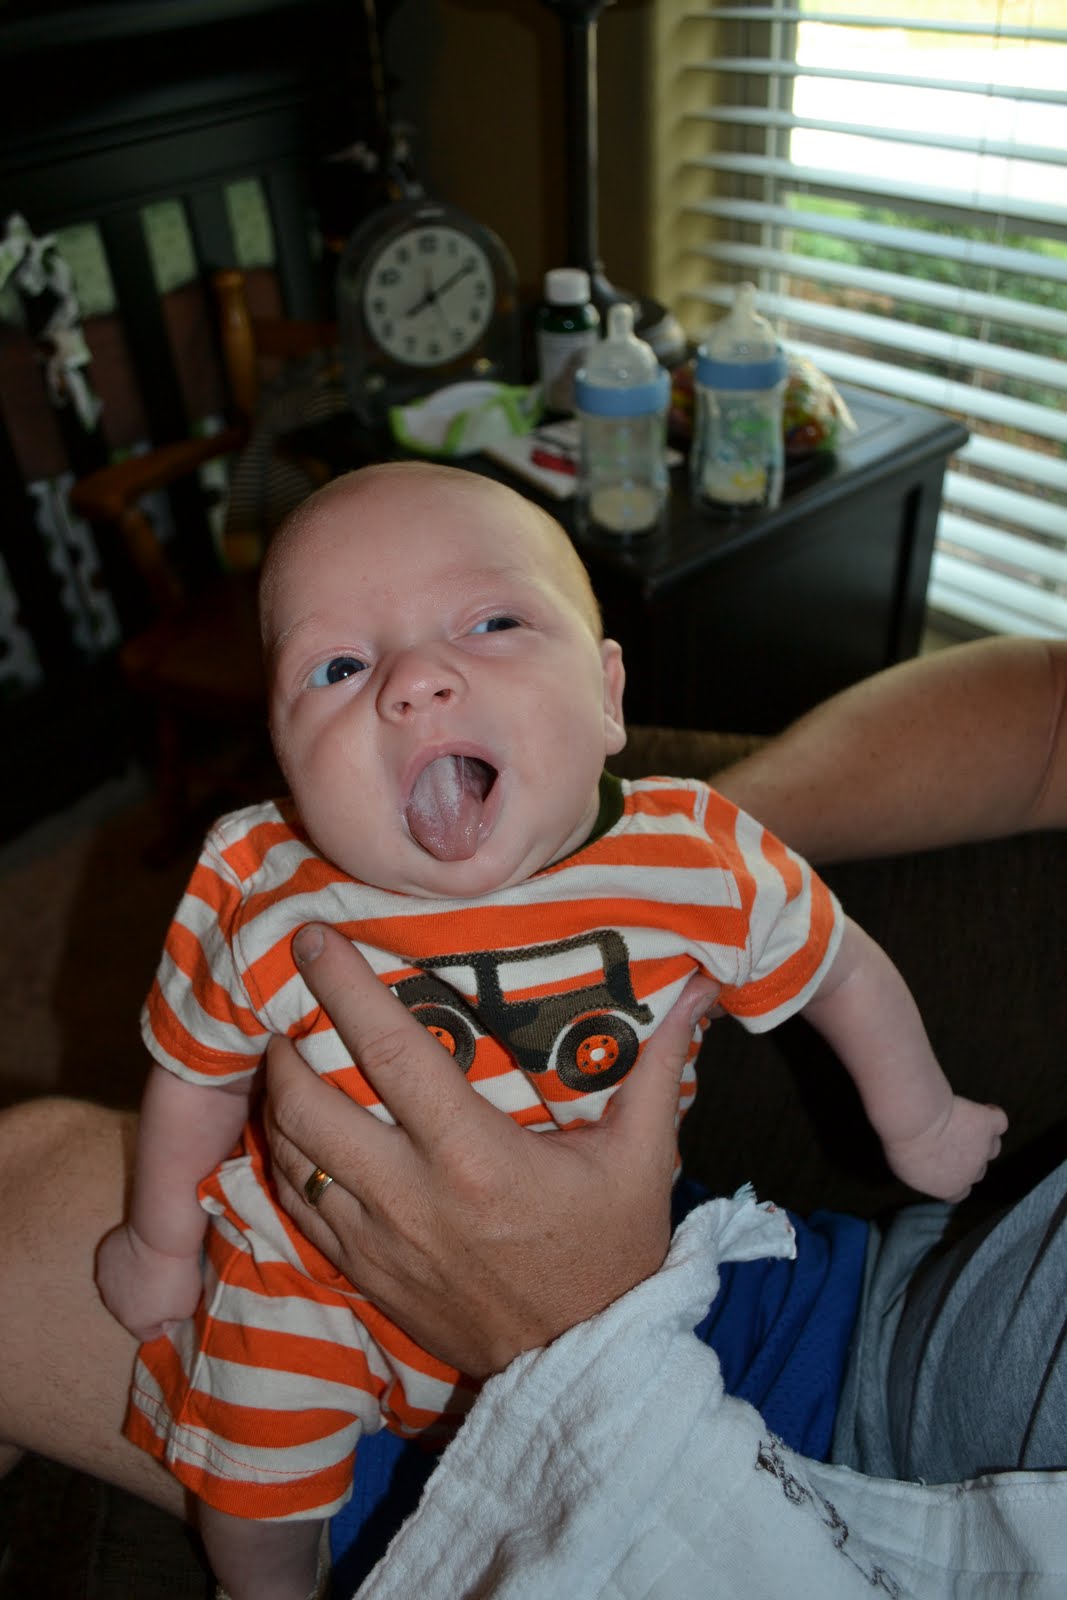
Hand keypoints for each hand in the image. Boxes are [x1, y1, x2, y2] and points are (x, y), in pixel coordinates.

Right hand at [95, 1222, 203, 1341]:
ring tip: (153, 1264)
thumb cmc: (177, 1274)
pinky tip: (141, 1248)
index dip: (165, 1322)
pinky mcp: (104, 1255)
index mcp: (132, 1321)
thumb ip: (174, 1318)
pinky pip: (116, 1263)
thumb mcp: (187, 1307)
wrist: (161, 1235)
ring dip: (134, 1280)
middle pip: (132, 1310)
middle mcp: (112, 1304)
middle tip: (165, 1282)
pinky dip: (126, 1259)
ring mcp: (105, 1278)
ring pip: (121, 1286)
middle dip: (146, 1301)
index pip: (148, 1334)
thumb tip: (165, 1318)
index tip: (175, 1305)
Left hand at [264, 924, 718, 1377]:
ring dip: (277, 1099)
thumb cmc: (613, 1253)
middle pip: (309, 1105)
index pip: (391, 1052)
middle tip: (288, 1004)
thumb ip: (657, 1066)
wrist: (584, 1368)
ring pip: (292, 1154)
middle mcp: (411, 1197)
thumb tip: (700, 988)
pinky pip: (298, 1205)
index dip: (343, 988)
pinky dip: (286, 1156)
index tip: (312, 939)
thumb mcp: (643, 1159)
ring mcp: (378, 1242)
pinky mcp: (363, 1274)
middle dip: (284, 1046)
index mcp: (476, 1158)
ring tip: (285, 1057)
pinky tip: (295, 1127)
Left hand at [882, 1096, 1008, 1201]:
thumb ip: (924, 1173)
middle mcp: (972, 1173)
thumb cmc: (903, 1143)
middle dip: (966, 1158)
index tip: (945, 1164)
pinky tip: (983, 1110)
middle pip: (977, 1170)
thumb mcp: (906, 1169)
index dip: (955, 1177)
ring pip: (992, 1147)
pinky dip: (993, 1116)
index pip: (961, 1190)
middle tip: (950, 1140)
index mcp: (951, 1188)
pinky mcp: (988, 1124)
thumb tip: (927, 1168)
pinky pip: (999, 1121)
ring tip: (965, 1125)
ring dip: (982, 1139)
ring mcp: (983, 1149)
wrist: (916, 1120)